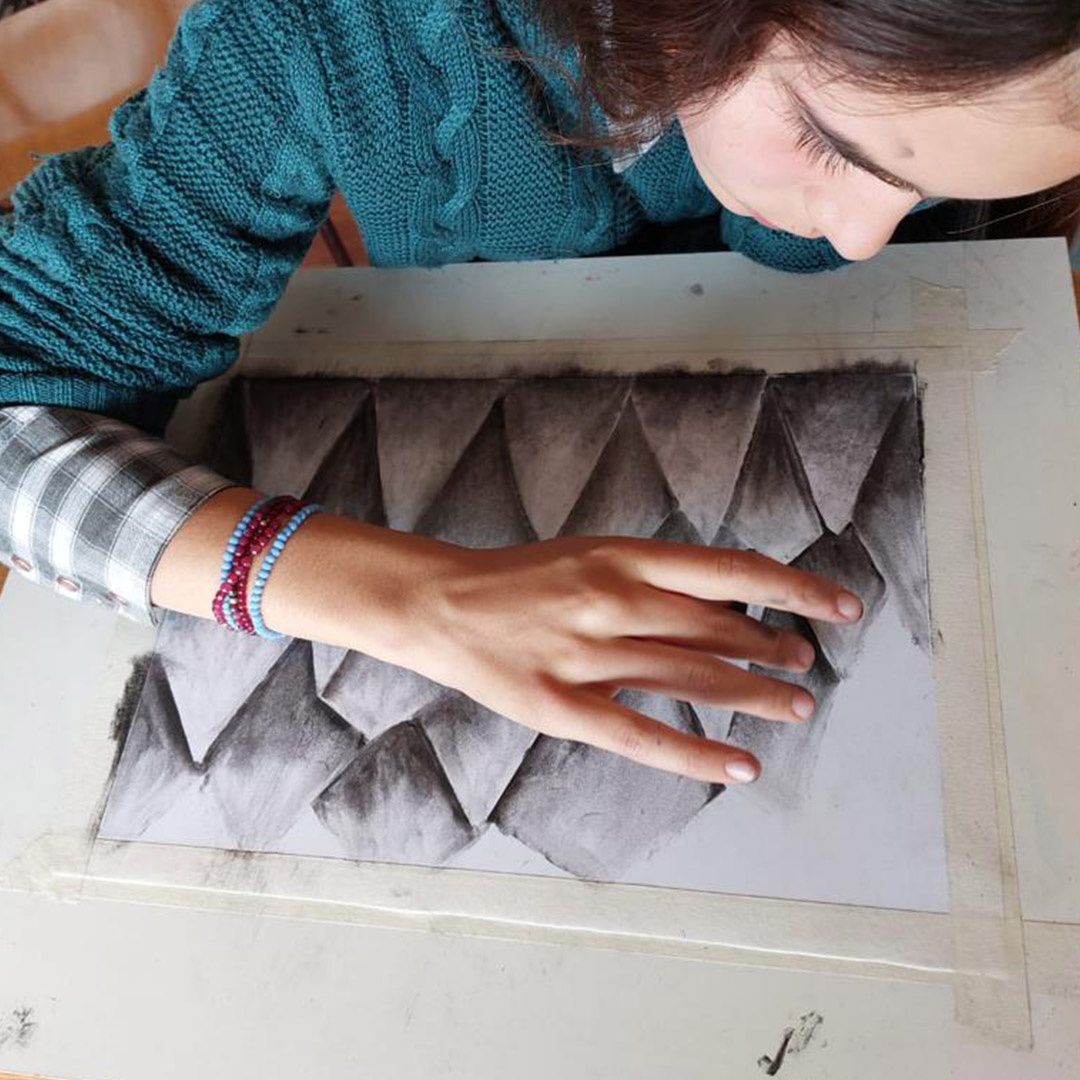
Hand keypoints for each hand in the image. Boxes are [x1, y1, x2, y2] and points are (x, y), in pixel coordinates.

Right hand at [403, 537, 862, 784]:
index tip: (841, 607)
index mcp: (625, 557)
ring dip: (755, 696)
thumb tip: (731, 606)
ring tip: (796, 706)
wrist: (442, 604)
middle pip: (721, 630)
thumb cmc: (523, 578)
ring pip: (694, 681)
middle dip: (775, 649)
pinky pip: (643, 736)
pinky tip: (741, 765)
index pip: (734, 573)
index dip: (796, 590)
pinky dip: (698, 753)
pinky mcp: (564, 708)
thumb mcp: (594, 555)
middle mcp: (616, 601)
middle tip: (806, 664)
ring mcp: (590, 657)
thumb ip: (657, 580)